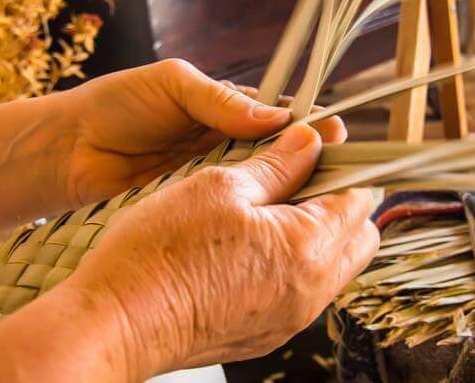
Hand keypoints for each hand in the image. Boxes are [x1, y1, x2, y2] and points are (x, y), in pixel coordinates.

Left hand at [59, 59, 345, 207]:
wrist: (68, 152)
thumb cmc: (116, 106)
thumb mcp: (172, 86)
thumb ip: (219, 100)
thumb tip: (278, 117)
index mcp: (229, 106)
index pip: (283, 114)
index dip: (310, 125)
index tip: (335, 137)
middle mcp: (230, 142)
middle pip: (283, 154)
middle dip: (309, 163)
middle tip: (336, 177)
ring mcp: (217, 179)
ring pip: (266, 186)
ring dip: (289, 194)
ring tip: (319, 206)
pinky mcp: (201, 209)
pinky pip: (238, 211)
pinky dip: (259, 217)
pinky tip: (281, 227)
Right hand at [61, 124, 378, 378]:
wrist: (115, 324)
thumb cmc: (158, 254)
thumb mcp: (220, 186)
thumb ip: (278, 164)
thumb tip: (310, 141)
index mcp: (307, 248)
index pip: (359, 198)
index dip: (342, 164)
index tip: (319, 145)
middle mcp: (310, 291)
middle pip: (358, 237)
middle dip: (341, 202)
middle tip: (300, 177)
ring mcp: (291, 318)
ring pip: (335, 267)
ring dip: (319, 234)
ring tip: (271, 209)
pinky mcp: (268, 333)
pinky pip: (304, 292)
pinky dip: (295, 264)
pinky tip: (254, 245)